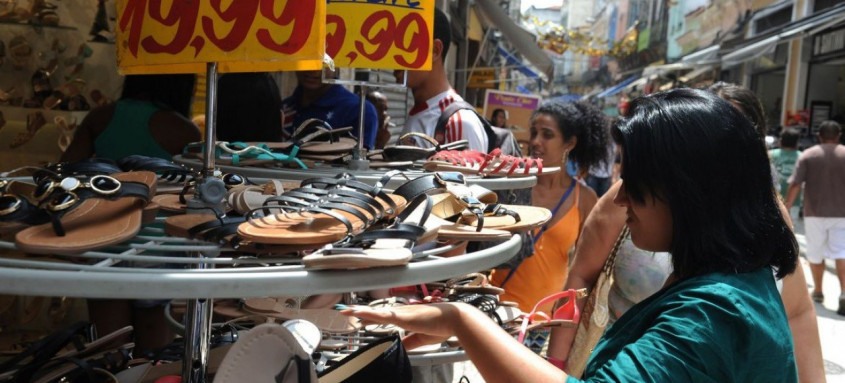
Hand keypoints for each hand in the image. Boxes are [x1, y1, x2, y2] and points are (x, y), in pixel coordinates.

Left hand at [341, 303, 460, 349]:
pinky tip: (361, 313)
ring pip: (377, 311)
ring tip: (346, 311)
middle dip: (360, 312)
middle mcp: (402, 312)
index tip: (359, 316)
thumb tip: (400, 348)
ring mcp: (402, 313)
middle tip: (345, 311)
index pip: (384, 316)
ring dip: (361, 311)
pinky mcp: (404, 317)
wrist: (454, 319)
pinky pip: (384, 315)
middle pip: (376, 312)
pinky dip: (371, 314)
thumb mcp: (422, 338)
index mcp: (406, 317)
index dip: (370, 316)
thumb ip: (410, 342)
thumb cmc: (442, 326)